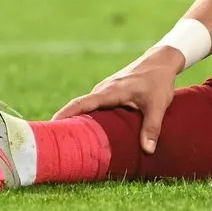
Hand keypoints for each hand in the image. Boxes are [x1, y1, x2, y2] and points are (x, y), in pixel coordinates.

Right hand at [52, 46, 183, 153]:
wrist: (161, 60)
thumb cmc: (159, 81)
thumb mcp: (158, 104)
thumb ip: (152, 127)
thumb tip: (148, 151)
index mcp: (110, 91)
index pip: (81, 103)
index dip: (65, 114)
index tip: (50, 126)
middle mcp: (103, 90)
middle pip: (78, 107)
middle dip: (65, 123)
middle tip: (55, 143)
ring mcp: (104, 90)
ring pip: (85, 107)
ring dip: (76, 121)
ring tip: (66, 142)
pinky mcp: (109, 92)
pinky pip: (92, 106)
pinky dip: (86, 117)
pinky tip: (86, 132)